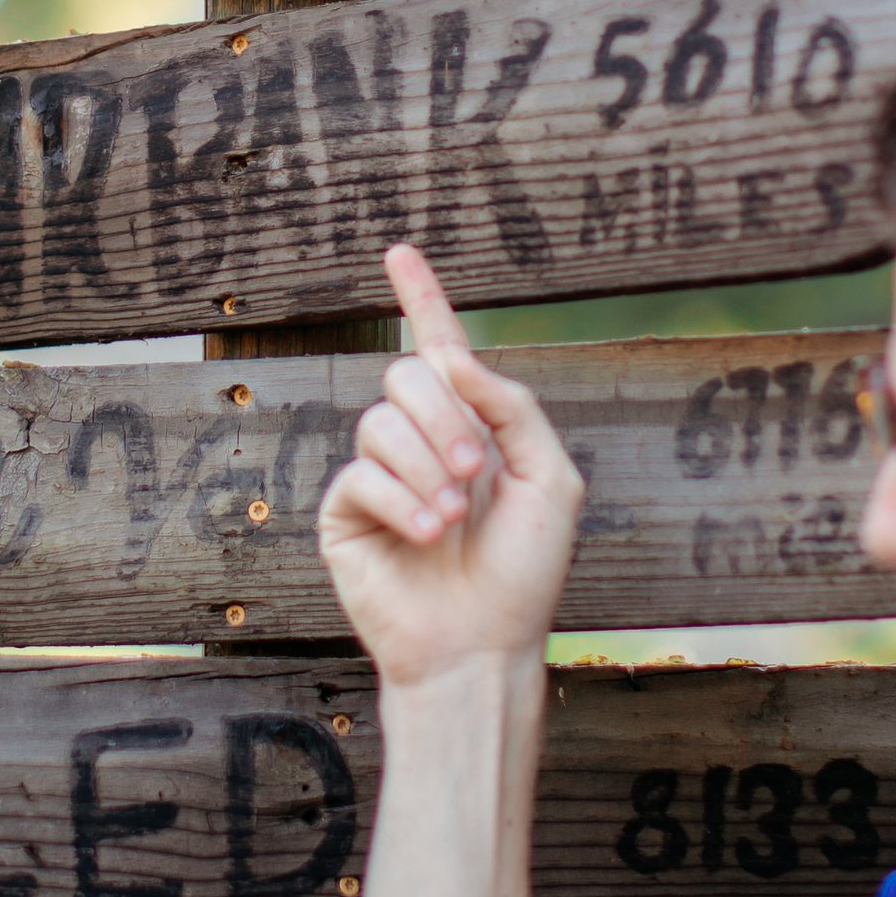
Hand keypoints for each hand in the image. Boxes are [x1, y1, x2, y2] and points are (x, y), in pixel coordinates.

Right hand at [318, 245, 584, 686]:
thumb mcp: (550, 477)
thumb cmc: (524, 570)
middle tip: (474, 473)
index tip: (400, 250)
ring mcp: (378, 475)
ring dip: (427, 467)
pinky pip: (360, 474)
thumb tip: (448, 355)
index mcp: (470, 425)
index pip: (439, 347)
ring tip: (453, 519)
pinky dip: (402, 501)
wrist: (484, 646)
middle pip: (407, 375)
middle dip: (446, 419)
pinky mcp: (345, 513)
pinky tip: (427, 535)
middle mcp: (418, 441)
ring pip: (380, 421)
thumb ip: (511, 405)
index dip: (421, 296)